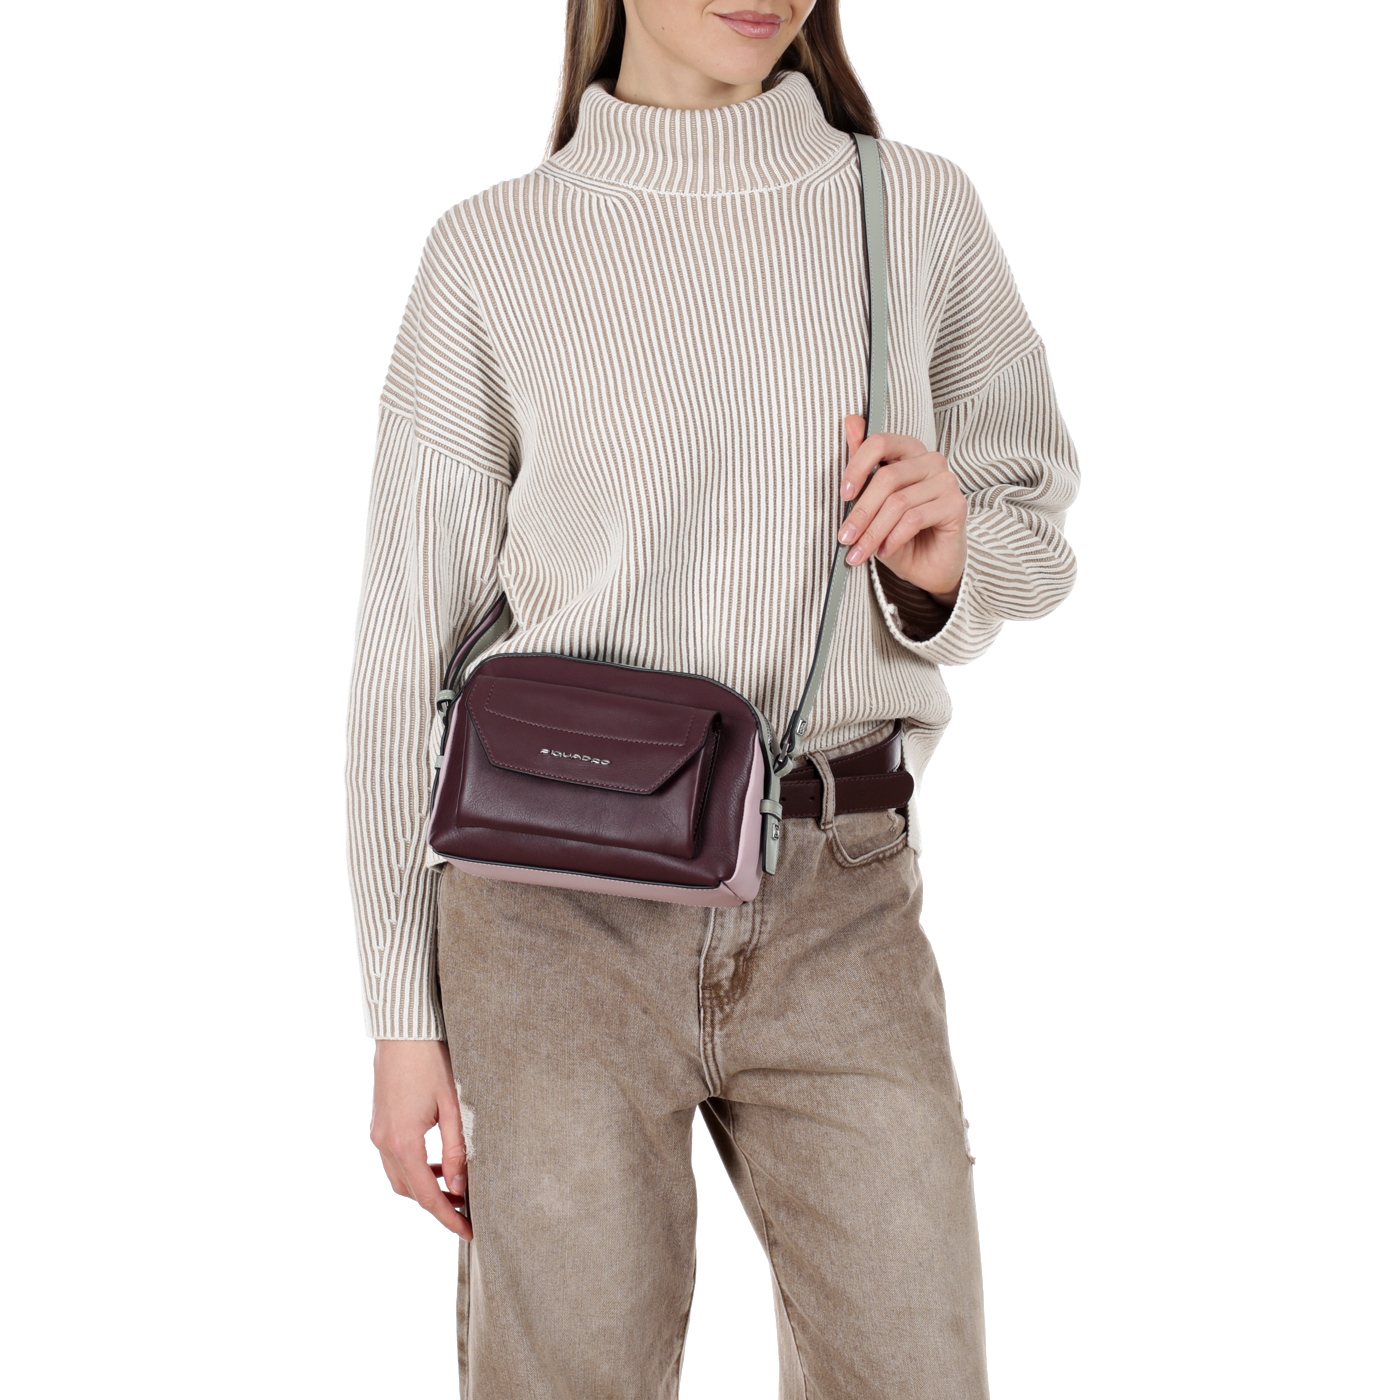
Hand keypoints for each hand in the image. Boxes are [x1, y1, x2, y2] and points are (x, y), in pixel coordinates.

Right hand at [370, 1039, 471, 1239]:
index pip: (427, 1195)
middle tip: (468, 1210)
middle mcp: (384, 1142)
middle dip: (438, 1205)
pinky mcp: (379, 1123)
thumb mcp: (453, 1105)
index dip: (448, 1217)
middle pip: (410, 1191)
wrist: (403, 1030)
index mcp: (403, 1142)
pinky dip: (416, 1168)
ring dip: (426, 1188)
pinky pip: (395, 1159)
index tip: (469, 1232)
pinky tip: (438, 1162)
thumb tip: (460, 1187)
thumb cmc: (431, 1061)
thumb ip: (457, 1149)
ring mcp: (377, 1133)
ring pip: (400, 1177)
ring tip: (457, 1187)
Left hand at [838, 416, 966, 605]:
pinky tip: (885, 550)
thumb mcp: (873, 502)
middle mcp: (931, 461)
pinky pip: (915, 518)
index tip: (844, 495)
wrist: (928, 566)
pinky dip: (894, 537)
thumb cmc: (899, 533)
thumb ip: (863, 464)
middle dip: (861, 512)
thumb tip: (851, 421)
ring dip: (873, 531)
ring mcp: (947, 481)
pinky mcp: (956, 505)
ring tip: (859, 551)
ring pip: (898, 502)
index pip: (880, 442)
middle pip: (887, 477)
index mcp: (909, 452)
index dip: (857, 466)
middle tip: (845, 537)